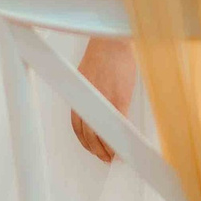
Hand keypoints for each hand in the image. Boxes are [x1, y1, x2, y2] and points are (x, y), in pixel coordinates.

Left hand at [71, 38, 134, 163]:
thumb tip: (94, 109)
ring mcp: (104, 101)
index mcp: (79, 96)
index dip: (85, 141)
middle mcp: (88, 101)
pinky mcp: (119, 99)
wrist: (111, 43)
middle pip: (88, 134)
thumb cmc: (102, 55)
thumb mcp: (87, 76)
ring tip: (112, 155)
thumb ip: (88, 94)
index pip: (77, 126)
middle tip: (104, 157)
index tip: (92, 148)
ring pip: (102, 133)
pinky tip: (123, 144)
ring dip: (107, 148)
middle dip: (96, 149)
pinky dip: (120, 137)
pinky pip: (118, 125)